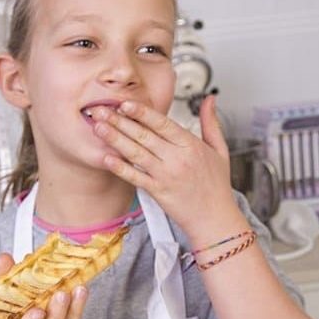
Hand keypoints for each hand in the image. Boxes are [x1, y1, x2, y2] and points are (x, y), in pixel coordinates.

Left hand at [92, 95, 242, 241]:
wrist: (215, 219)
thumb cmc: (216, 186)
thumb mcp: (220, 150)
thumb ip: (211, 122)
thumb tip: (210, 99)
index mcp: (191, 145)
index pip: (162, 123)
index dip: (142, 112)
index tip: (125, 103)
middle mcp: (177, 159)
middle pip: (144, 135)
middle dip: (120, 121)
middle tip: (101, 109)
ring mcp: (166, 176)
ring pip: (136, 153)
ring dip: (115, 139)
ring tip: (98, 127)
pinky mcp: (158, 192)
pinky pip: (136, 178)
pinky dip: (121, 168)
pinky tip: (107, 158)